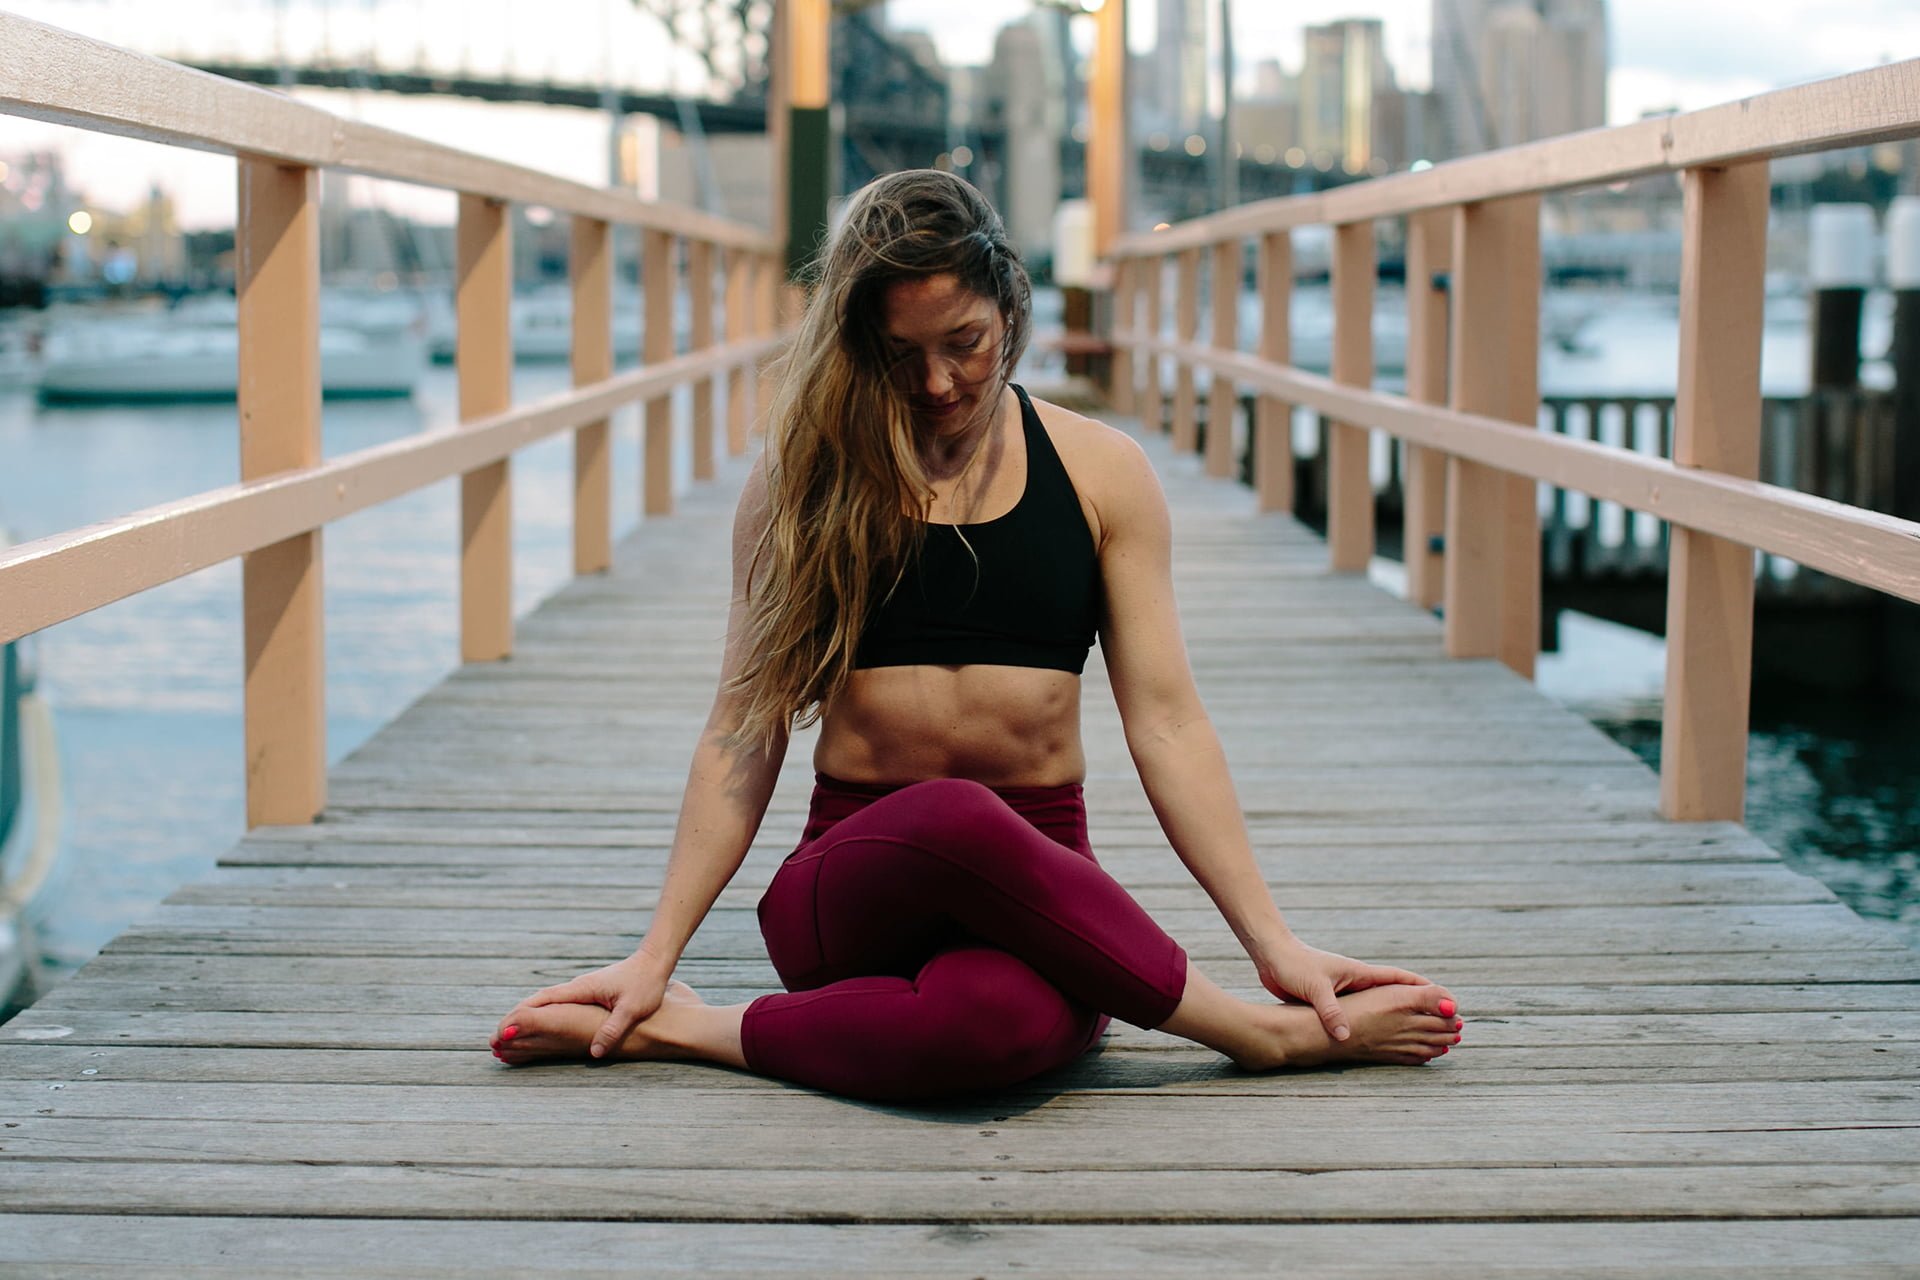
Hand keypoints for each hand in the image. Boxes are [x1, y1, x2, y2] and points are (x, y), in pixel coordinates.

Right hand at [497, 951, 671, 1058]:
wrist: (654, 960)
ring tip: (506, 1033)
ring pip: (544, 1001)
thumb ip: (613, 1029)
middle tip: (494, 1038)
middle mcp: (576, 986)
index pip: (543, 1002)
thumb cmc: (646, 983)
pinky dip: (539, 1012)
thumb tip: (595, 1053)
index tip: (502, 1030)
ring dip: (524, 1015)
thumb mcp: (632, 1009)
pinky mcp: (586, 990)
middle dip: (514, 1018)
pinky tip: (536, 1022)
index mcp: (581, 989)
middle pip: (537, 1001)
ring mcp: (580, 988)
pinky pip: (555, 1002)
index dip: (520, 1015)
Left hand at [1253, 936, 1435, 1043]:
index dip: (1426, 990)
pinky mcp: (1332, 1000)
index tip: (1448, 1001)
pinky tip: (1377, 1036)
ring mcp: (1347, 990)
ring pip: (1380, 1006)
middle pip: (1397, 995)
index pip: (1402, 980)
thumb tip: (1344, 1036)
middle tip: (1442, 1023)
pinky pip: (1360, 1014)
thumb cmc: (1293, 964)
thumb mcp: (1314, 988)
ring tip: (1417, 1033)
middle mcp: (1358, 981)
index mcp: (1360, 973)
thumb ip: (1330, 1011)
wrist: (1271, 955)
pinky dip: (1374, 1023)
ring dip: (1398, 1017)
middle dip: (1419, 1007)